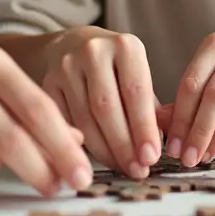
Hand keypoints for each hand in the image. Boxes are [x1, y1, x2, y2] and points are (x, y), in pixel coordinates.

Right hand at [41, 26, 163, 178]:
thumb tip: (167, 140)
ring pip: (84, 118)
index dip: (144, 128)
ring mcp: (66, 66)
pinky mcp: (47, 83)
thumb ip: (154, 108)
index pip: (136, 91)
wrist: (72, 45)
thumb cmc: (115, 68)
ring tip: (121, 168)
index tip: (151, 156)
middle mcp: (94, 51)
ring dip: (104, 150)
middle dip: (124, 145)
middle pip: (107, 107)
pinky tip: (94, 160)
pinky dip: (80, 145)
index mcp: (126, 46)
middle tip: (138, 170)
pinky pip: (65, 122)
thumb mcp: (139, 76)